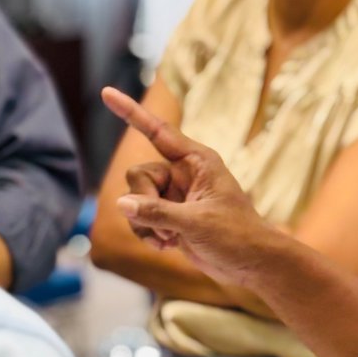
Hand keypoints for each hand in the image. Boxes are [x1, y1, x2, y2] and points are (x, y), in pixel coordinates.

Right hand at [100, 87, 277, 284]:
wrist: (251, 265)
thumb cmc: (236, 236)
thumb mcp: (197, 223)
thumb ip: (158, 212)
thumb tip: (122, 203)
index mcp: (197, 161)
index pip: (157, 131)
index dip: (130, 112)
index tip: (106, 91)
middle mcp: (183, 173)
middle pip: (138, 175)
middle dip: (143, 202)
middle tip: (164, 226)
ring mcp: (175, 195)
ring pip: (135, 199)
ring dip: (144, 224)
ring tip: (170, 239)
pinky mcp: (170, 216)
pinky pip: (140, 217)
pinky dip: (147, 233)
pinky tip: (167, 245)